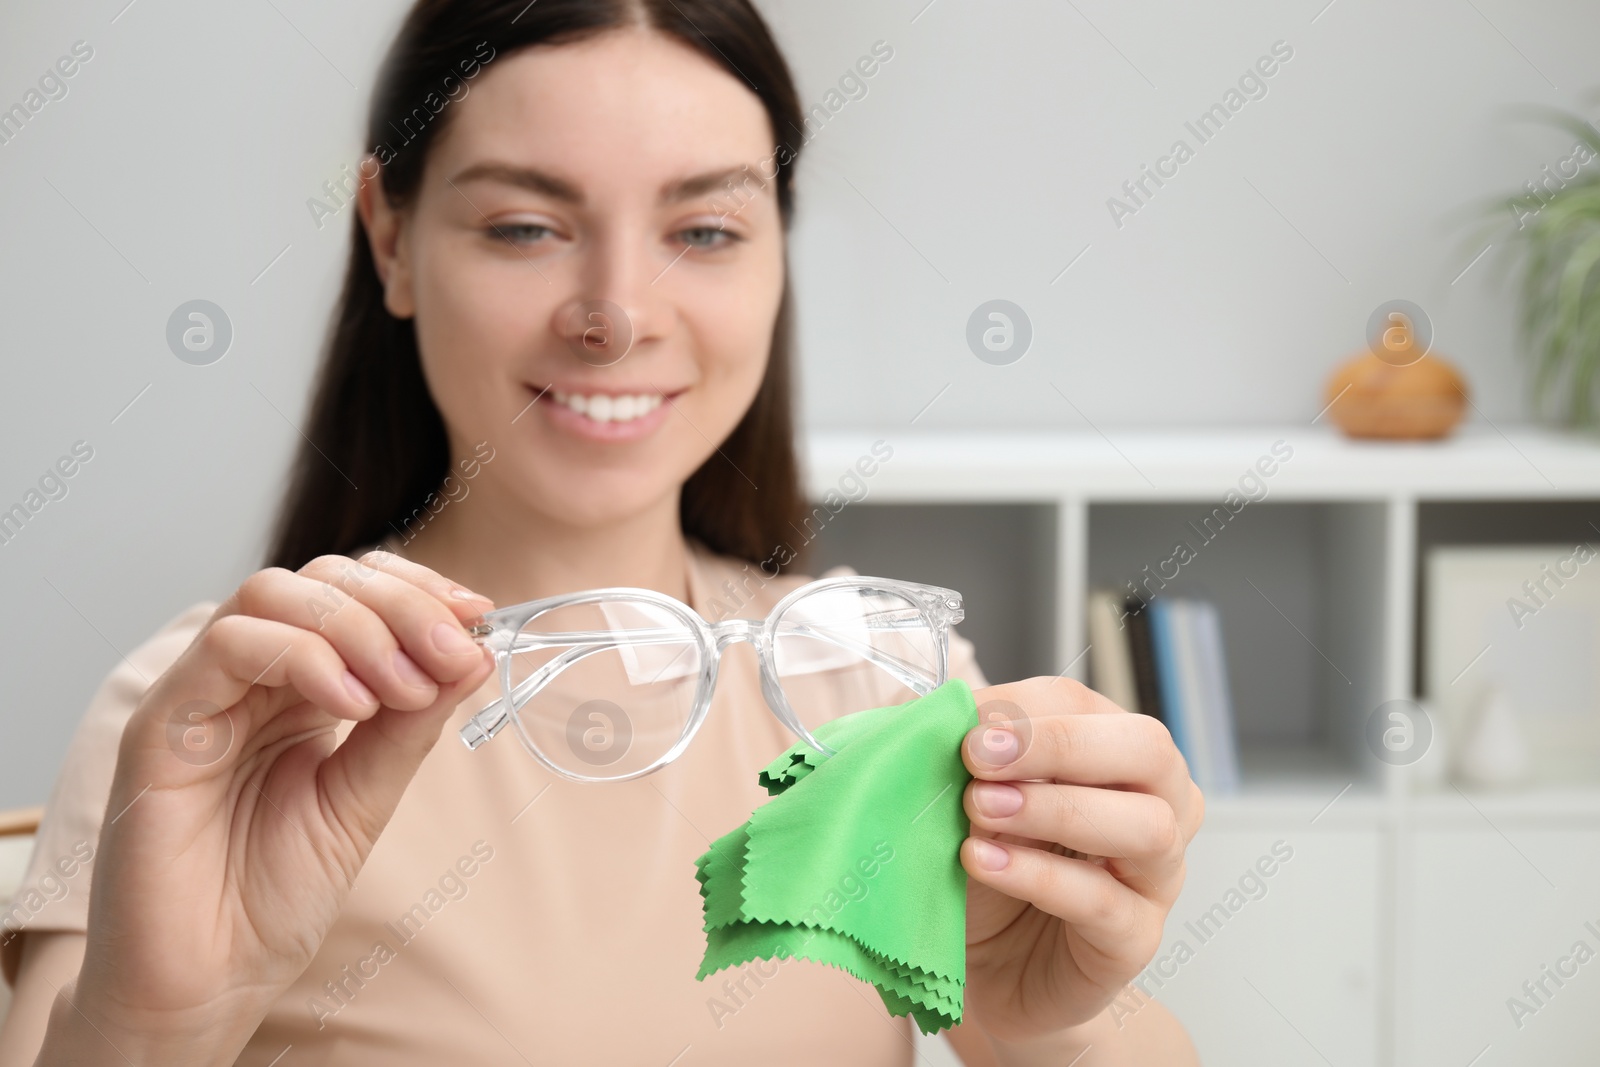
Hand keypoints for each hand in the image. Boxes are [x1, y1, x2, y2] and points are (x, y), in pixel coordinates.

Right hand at [63, 552, 495, 1055]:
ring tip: (401, 690)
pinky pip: (227, 646)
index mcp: (301, 687)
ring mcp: (203, 694)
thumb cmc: (273, 896)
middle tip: (451, 653)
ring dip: (357, 626)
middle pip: (321, 579)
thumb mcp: (367, 796)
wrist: (207, 981)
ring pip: (272, 593)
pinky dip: (302, 657)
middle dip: (401, 603)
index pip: (356, 591)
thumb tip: (474, 653)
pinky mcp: (162, 724)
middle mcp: (251, 678)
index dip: (418, 590)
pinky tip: (350, 706)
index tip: (478, 618)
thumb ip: (412, 724)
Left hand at [957, 676, 1203, 1043]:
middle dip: (1059, 743)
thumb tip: (939, 713)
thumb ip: (963, 754)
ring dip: (1054, 807)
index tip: (962, 723)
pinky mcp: (1134, 940)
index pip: (1085, 706)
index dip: (1022, 707)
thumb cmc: (985, 869)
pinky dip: (1038, 874)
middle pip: (1147, 750)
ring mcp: (1155, 877)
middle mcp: (1156, 806)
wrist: (982, 965)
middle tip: (979, 755)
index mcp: (1115, 754)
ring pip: (1145, 826)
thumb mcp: (966, 797)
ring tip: (979, 809)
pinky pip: (1102, 901)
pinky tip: (982, 860)